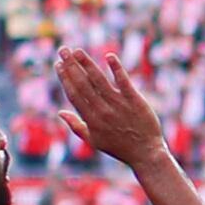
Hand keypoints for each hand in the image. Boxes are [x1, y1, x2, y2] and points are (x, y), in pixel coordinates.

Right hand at [52, 46, 169, 169]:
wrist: (146, 153)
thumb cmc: (119, 147)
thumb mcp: (93, 140)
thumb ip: (75, 125)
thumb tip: (59, 112)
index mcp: (91, 120)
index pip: (74, 94)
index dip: (65, 78)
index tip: (58, 65)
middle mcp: (103, 110)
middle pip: (83, 84)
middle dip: (71, 66)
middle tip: (63, 50)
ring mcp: (119, 104)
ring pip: (99, 80)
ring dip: (87, 64)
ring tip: (77, 51)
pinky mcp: (135, 100)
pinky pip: (124, 82)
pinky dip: (116, 68)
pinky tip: (109, 56)